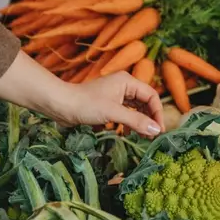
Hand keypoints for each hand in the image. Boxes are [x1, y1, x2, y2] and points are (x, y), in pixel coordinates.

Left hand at [0, 51, 164, 136]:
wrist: (60, 105)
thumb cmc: (86, 104)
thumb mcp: (113, 113)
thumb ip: (136, 121)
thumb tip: (156, 130)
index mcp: (127, 81)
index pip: (151, 96)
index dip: (157, 113)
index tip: (158, 130)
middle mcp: (123, 86)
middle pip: (144, 102)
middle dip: (149, 119)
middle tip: (151, 136)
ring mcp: (115, 96)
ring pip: (135, 109)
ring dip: (139, 122)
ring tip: (141, 137)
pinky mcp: (107, 105)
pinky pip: (124, 114)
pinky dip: (128, 123)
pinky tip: (126, 133)